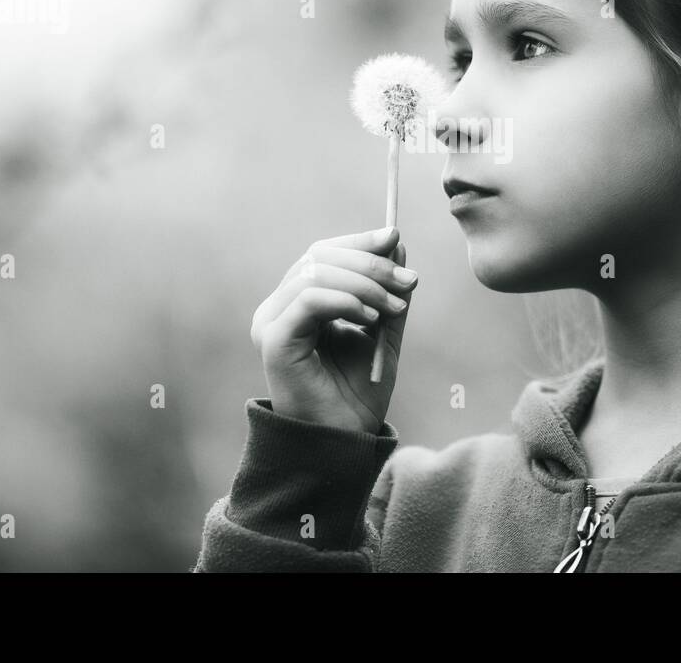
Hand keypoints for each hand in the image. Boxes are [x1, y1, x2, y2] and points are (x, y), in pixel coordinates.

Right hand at [250, 226, 416, 433]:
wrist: (345, 441)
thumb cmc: (359, 393)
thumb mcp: (383, 331)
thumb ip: (386, 290)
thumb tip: (396, 242)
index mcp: (298, 302)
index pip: (323, 253)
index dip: (360, 241)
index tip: (396, 239)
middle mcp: (278, 307)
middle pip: (319, 255)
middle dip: (370, 262)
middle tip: (408, 280)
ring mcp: (271, 322)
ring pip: (315, 272)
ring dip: (365, 284)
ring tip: (395, 308)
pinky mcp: (273, 340)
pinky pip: (309, 299)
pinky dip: (346, 300)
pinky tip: (371, 318)